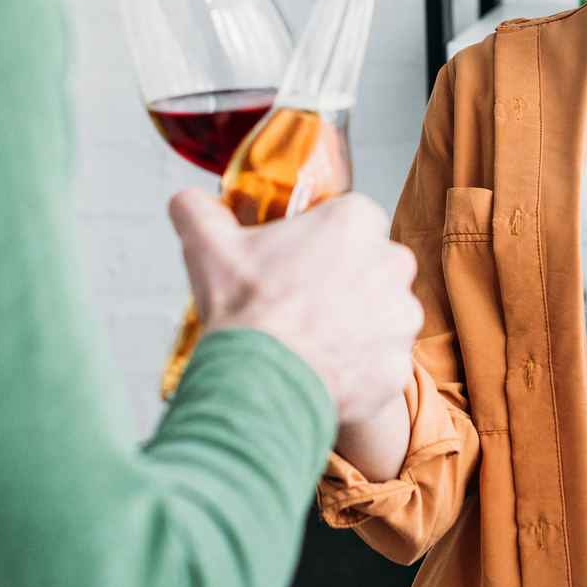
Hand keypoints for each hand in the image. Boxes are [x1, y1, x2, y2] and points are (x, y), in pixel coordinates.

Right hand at [169, 188, 421, 426]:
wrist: (258, 385)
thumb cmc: (243, 312)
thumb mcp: (208, 246)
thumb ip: (198, 210)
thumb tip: (186, 201)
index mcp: (355, 223)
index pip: (354, 221)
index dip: (326, 242)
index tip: (302, 262)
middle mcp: (391, 264)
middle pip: (375, 267)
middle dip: (348, 284)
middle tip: (306, 304)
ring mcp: (400, 319)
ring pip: (384, 317)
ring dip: (358, 328)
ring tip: (313, 343)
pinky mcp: (397, 367)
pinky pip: (382, 364)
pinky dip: (360, 372)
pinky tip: (324, 375)